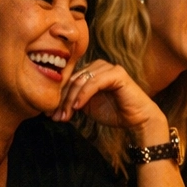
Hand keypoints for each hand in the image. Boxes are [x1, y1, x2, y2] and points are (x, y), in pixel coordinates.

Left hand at [53, 59, 168, 145]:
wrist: (137, 120)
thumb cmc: (115, 113)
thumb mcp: (88, 106)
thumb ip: (73, 101)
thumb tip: (52, 107)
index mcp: (91, 71)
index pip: (69, 81)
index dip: (59, 97)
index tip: (49, 113)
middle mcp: (99, 66)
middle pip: (73, 80)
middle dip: (62, 100)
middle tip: (54, 116)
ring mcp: (108, 68)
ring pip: (81, 81)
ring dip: (70, 99)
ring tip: (65, 115)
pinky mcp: (116, 74)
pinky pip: (94, 83)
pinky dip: (83, 95)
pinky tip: (77, 107)